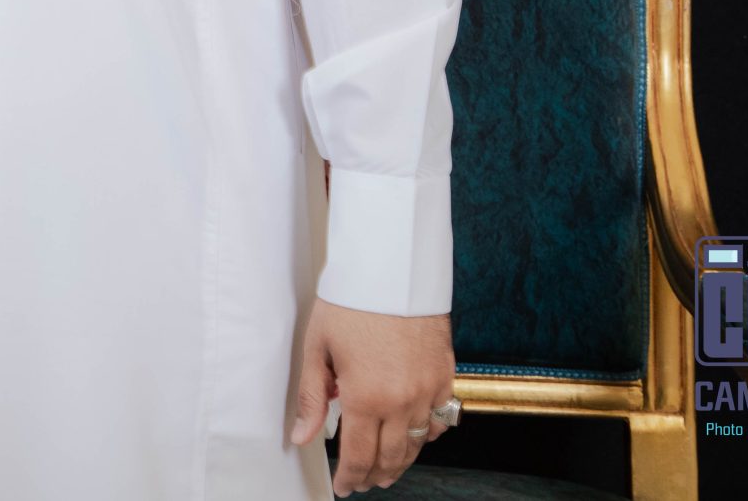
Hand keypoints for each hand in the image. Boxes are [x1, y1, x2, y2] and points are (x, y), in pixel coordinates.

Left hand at [290, 299, 455, 493]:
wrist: (391, 269)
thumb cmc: (350, 302)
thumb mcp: (318, 348)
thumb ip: (312, 398)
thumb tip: (301, 436)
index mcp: (367, 398)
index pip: (359, 457)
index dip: (351, 478)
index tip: (344, 487)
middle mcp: (403, 402)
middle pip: (391, 458)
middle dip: (375, 476)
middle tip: (363, 483)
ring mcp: (429, 390)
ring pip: (419, 444)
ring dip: (401, 461)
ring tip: (386, 469)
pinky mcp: (446, 375)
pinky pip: (442, 419)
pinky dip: (428, 434)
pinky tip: (415, 436)